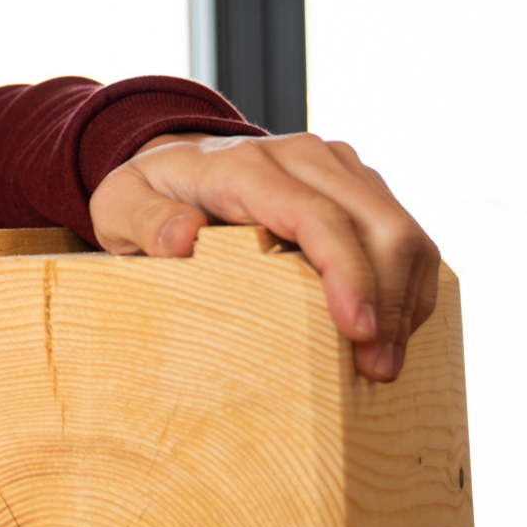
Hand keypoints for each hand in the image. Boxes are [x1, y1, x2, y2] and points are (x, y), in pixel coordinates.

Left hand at [89, 133, 438, 383]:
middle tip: (378, 370)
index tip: (358, 330)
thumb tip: (185, 238)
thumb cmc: (146, 194)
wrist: (173, 160)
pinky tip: (390, 330)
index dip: (347, 273)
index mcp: (245, 166)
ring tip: (385, 362)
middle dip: (390, 299)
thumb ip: (144, 220)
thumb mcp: (119, 206)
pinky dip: (407, 283)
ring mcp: (337, 167)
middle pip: (378, 224)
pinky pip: (403, 233)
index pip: (316, 216)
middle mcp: (302, 156)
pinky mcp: (358, 183)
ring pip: (403, 229)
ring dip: (406, 298)